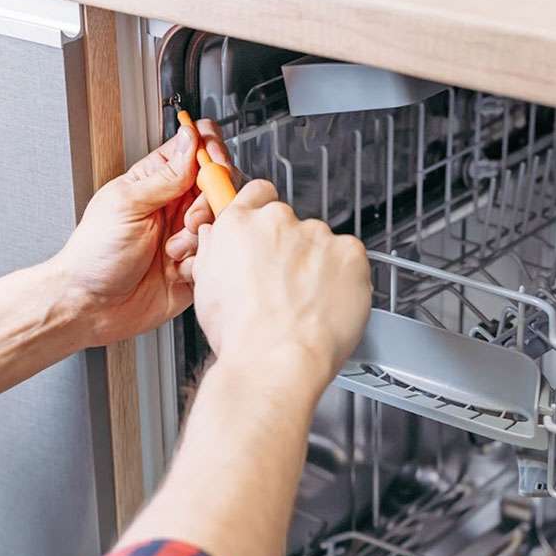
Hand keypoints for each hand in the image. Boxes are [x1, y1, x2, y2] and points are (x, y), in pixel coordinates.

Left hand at [49, 119, 230, 346]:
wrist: (93, 306)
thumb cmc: (95, 254)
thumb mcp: (127, 204)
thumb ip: (166, 175)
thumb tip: (191, 138)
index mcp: (156, 180)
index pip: (196, 147)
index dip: (211, 151)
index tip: (212, 167)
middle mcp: (176, 205)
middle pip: (219, 184)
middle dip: (209, 202)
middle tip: (187, 220)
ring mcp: (188, 235)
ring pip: (222, 222)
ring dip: (200, 236)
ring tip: (173, 251)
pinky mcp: (196, 265)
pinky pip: (218, 255)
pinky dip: (201, 263)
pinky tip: (177, 270)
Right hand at [190, 180, 372, 388]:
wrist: (276, 361)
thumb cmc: (242, 335)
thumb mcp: (206, 289)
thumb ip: (214, 251)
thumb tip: (217, 237)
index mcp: (239, 225)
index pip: (258, 193)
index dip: (263, 212)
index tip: (268, 231)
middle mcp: (278, 221)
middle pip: (291, 224)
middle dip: (291, 248)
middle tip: (285, 286)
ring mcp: (317, 235)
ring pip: (321, 243)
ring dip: (318, 264)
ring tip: (306, 303)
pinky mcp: (350, 252)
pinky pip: (350, 258)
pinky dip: (345, 276)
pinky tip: (328, 303)